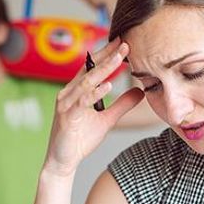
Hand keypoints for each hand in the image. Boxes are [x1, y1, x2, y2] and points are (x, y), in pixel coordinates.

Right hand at [44, 39, 144, 176]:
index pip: (92, 67)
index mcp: (76, 91)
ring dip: (104, 69)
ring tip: (120, 58)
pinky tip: (108, 85)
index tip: (122, 42)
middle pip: (89, 69)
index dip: (106, 54)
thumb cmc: (80, 140)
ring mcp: (66, 104)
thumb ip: (122, 105)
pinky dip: (95, 93)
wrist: (63, 161)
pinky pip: (82, 102)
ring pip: (86, 82)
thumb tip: (140, 91)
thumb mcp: (107, 120)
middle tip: (124, 43)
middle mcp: (68, 93)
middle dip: (107, 55)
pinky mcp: (67, 117)